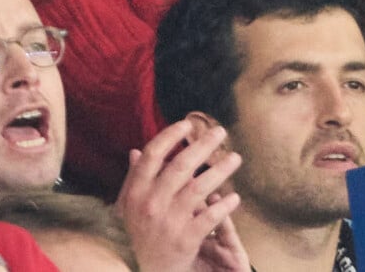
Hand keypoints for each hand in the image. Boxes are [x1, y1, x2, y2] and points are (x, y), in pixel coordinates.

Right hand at [116, 120, 245, 271]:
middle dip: (203, 145)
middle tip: (220, 132)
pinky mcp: (185, 240)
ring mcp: (168, 222)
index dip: (170, 135)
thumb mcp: (128, 207)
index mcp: (135, 191)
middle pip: (181, 165)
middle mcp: (151, 203)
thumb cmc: (137, 235)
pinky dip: (224, 206)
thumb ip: (134, 179)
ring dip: (220, 170)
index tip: (187, 123)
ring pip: (199, 187)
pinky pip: (209, 217)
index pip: (152, 154)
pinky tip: (235, 198)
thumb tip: (136, 151)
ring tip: (235, 158)